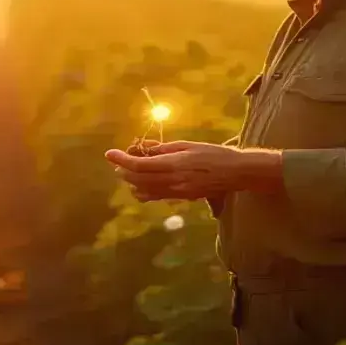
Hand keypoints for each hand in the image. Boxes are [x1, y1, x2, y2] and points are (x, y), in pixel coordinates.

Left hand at [104, 140, 246, 201]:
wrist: (236, 173)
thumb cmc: (214, 154)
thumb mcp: (187, 145)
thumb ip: (163, 149)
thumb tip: (143, 148)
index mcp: (175, 164)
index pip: (140, 165)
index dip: (122, 160)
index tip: (109, 154)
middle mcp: (174, 181)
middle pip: (138, 180)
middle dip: (124, 171)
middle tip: (117, 162)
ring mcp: (177, 192)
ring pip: (145, 191)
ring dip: (132, 181)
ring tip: (128, 171)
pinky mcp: (182, 198)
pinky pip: (156, 197)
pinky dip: (143, 191)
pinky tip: (140, 185)